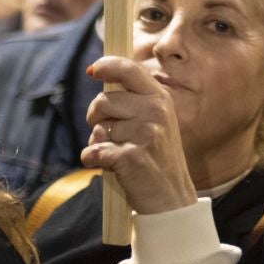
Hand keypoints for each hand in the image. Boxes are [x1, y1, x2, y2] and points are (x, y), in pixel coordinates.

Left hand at [82, 56, 198, 214]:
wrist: (171, 199)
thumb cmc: (156, 158)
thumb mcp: (156, 121)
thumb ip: (135, 100)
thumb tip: (100, 74)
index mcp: (160, 99)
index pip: (130, 69)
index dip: (107, 65)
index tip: (92, 71)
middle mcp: (155, 112)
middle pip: (103, 100)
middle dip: (96, 116)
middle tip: (107, 132)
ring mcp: (145, 134)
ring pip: (97, 129)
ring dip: (98, 143)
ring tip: (116, 154)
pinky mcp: (132, 157)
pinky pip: (94, 151)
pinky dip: (91, 159)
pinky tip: (106, 166)